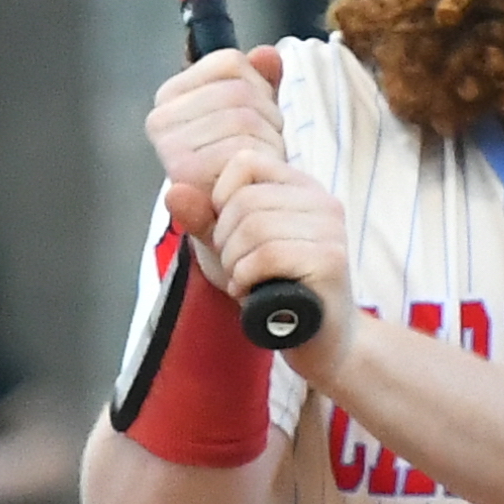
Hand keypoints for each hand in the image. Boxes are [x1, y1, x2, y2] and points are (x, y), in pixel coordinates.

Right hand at [142, 44, 284, 246]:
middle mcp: (161, 119)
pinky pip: (241, 148)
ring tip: (257, 164)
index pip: (230, 63)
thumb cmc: (244, 171)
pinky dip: (257, 162)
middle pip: (239, 92)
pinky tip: (252, 179)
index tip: (254, 119)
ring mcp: (169, 146)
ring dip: (266, 142)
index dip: (258, 88)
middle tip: (260, 150)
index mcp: (171, 97)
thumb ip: (262, 84)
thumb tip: (267, 54)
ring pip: (243, 117)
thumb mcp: (256, 120)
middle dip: (266, 119)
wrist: (235, 233)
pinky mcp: (183, 174)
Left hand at [206, 137, 353, 387]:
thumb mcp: (233, 247)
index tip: (227, 233)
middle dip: (225, 241)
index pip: (246, 162)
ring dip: (235, 264)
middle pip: (245, 200)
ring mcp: (331, 231)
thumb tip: (173, 191)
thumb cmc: (277, 289)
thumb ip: (204, 219)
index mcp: (302, 188)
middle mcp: (323, 202)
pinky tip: (255, 295)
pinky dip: (247, 279)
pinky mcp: (330, 261)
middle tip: (237, 269)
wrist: (321, 341)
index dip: (220, 199)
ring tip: (246, 282)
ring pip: (254, 227)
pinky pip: (268, 256)